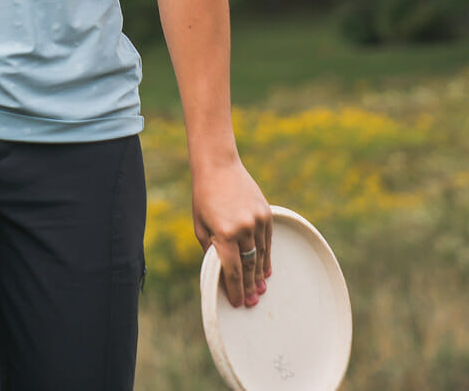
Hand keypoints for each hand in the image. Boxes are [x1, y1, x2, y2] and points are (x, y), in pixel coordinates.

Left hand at [193, 159, 271, 307]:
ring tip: (260, 290)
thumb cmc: (204, 197)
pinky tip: (266, 270)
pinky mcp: (266, 214)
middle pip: (249, 266)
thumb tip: (221, 271)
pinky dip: (267, 257)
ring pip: (261, 255)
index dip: (235, 289)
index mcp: (224, 233)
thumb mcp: (200, 225)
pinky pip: (268, 242)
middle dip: (249, 286)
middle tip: (252, 302)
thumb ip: (211, 248)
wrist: (218, 166)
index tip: (238, 303)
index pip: (232, 270)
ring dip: (260, 274)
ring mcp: (257, 220)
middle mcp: (243, 228)